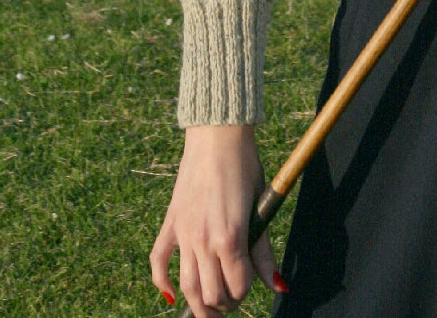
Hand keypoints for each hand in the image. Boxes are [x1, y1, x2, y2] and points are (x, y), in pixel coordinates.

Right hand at [150, 124, 283, 315]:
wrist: (218, 135)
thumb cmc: (244, 165)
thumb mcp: (260, 206)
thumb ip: (263, 249)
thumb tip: (277, 284)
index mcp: (231, 237)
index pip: (237, 287)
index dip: (244, 293)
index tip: (248, 287)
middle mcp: (204, 240)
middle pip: (210, 294)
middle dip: (223, 305)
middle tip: (230, 300)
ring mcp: (184, 233)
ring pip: (186, 287)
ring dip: (197, 305)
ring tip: (208, 308)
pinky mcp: (171, 222)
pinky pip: (158, 262)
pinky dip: (162, 283)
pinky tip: (171, 295)